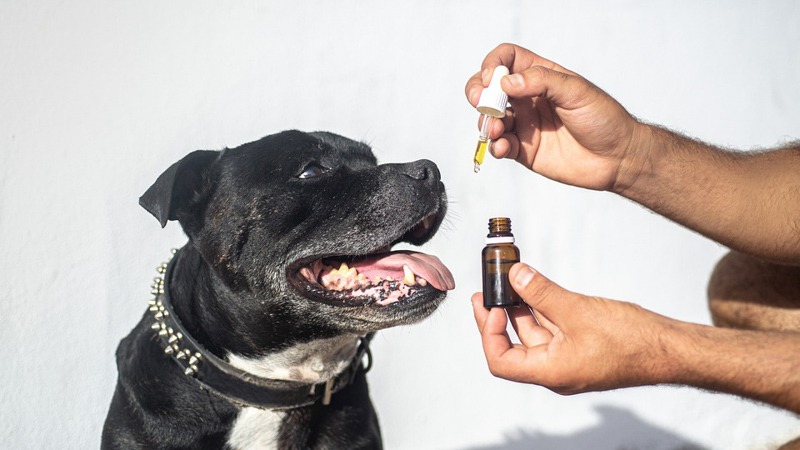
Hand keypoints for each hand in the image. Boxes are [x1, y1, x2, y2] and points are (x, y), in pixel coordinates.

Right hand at [465, 43, 645, 191]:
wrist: (617, 158)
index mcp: (541, 76)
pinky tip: (503, 147)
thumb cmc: (604, 118)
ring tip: (499, 130)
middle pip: (489, 88)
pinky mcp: (523, 150)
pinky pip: (499, 145)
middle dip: (478, 93)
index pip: (507, 59)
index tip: (492, 78)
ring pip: (490, 118)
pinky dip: (494, 146)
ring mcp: (524, 124)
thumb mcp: (577, 91)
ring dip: (486, 122)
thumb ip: (542, 81)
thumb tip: (507, 82)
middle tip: (481, 104)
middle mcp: (528, 98)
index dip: (493, 64)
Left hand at [471, 262, 673, 393]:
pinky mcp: (581, 347)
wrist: (669, 349)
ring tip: (509, 282)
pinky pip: (553, 329)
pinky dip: (541, 310)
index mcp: (551, 371)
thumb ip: (541, 293)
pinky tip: (536, 289)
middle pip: (514, 345)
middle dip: (498, 316)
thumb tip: (515, 275)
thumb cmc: (633, 342)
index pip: (501, 361)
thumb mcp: (578, 310)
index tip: (491, 306)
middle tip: (487, 291)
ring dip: (520, 309)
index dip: (489, 333)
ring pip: (534, 334)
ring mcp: (569, 359)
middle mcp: (556, 369)